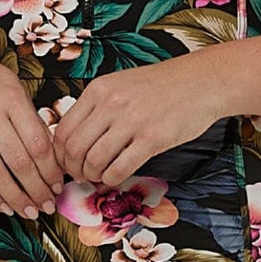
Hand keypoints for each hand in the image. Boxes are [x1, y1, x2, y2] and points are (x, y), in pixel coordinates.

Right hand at [0, 45, 63, 218]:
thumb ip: (32, 119)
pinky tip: (5, 206)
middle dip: (37, 190)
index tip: (59, 184)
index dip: (51, 170)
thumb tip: (54, 158)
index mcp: (11, 98)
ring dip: (16, 199)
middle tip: (49, 205)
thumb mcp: (15, 88)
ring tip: (31, 212)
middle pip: (18, 162)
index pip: (37, 143)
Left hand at [50, 59, 221, 186]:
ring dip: (92, 176)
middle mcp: (111, 103)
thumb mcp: (120, 85)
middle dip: (73, 169)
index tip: (67, 163)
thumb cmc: (161, 86)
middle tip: (81, 176)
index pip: (63, 130)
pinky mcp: (152, 138)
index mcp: (98, 89)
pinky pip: (119, 169)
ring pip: (94, 161)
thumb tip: (73, 139)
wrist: (200, 81)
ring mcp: (132, 121)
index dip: (60, 154)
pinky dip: (112, 179)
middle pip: (74, 149)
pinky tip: (116, 177)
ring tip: (99, 177)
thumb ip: (96, 107)